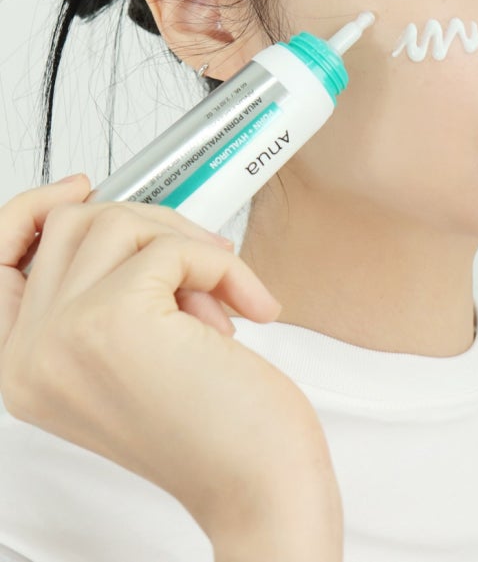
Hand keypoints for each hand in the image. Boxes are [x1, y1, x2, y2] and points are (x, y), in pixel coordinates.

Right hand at [0, 174, 342, 557]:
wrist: (258, 486)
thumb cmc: (216, 430)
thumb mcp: (135, 358)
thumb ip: (106, 296)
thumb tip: (121, 220)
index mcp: (23, 368)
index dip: (33, 211)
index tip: (81, 187)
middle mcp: (27, 357)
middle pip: (72, 226)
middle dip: (152, 226)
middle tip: (205, 263)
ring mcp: (61, 338)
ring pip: (118, 224)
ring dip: (187, 246)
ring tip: (221, 301)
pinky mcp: (112, 321)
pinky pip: (171, 247)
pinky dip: (221, 265)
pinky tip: (246, 308)